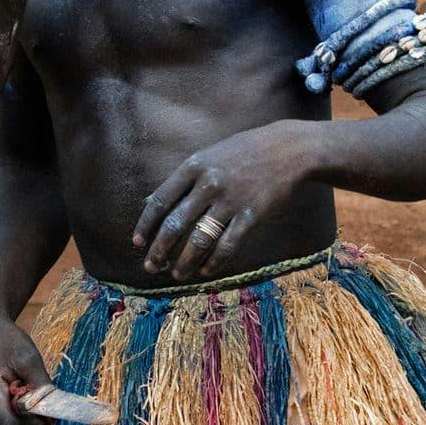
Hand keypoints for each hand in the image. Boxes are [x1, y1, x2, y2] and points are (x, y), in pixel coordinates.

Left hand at [133, 123, 316, 279]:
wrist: (288, 149)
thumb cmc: (244, 151)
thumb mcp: (209, 156)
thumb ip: (183, 179)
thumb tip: (151, 201)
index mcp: (194, 166)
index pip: (161, 200)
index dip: (146, 224)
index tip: (137, 242)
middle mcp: (209, 184)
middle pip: (176, 224)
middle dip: (160, 249)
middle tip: (150, 266)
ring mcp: (231, 201)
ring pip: (200, 240)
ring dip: (185, 262)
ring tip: (177, 274)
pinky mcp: (251, 215)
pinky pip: (227, 245)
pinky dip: (214, 262)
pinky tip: (205, 271)